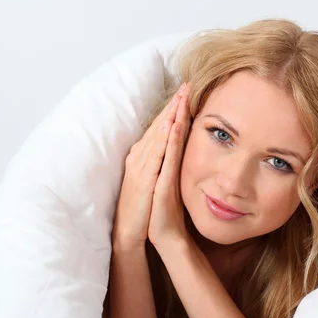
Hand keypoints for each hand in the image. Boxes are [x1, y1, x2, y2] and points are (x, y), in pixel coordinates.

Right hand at [148, 86, 191, 250]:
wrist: (130, 233)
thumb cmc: (145, 209)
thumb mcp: (155, 181)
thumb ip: (163, 164)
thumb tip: (176, 151)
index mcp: (142, 157)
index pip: (159, 127)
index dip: (171, 109)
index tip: (185, 92)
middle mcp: (140, 157)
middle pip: (159, 125)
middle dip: (172, 104)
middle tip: (186, 84)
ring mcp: (142, 167)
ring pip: (158, 135)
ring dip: (170, 115)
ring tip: (182, 97)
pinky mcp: (147, 180)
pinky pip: (159, 156)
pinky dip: (166, 139)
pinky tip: (173, 125)